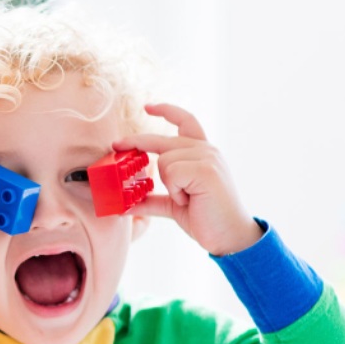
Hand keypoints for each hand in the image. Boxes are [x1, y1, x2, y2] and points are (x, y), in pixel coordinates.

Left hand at [115, 104, 261, 255]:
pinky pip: (171, 172)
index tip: (147, 107)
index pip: (186, 121)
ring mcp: (208, 158)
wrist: (229, 237)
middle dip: (135, 143)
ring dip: (168, 185)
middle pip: (162, 140)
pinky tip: (190, 200)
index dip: (167, 111)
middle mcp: (206, 150)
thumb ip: (151, 200)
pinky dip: (174, 191)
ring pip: (164, 160)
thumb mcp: (173, 205)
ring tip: (186, 198)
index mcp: (201, 154)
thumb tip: (124, 205)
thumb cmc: (205, 218)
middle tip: (115, 145)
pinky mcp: (206, 169)